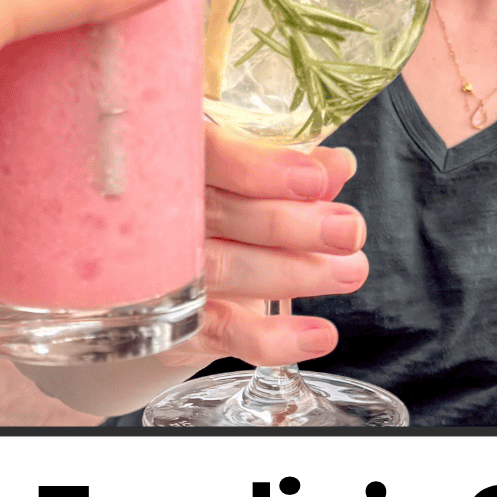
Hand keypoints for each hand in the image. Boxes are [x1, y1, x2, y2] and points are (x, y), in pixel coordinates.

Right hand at [21, 123, 367, 415]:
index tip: (315, 179)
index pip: (209, 157)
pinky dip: (273, 338)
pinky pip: (221, 331)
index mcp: (169, 158)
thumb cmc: (203, 201)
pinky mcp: (171, 320)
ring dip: (295, 273)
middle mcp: (155, 213)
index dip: (261, 169)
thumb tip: (338, 164)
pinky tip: (318, 335)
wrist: (146, 268)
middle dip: (295, 225)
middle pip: (224, 216)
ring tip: (351, 270)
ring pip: (226, 271)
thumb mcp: (240, 174)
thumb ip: (284, 169)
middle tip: (350, 230)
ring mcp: (160, 269)